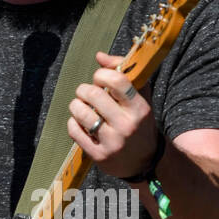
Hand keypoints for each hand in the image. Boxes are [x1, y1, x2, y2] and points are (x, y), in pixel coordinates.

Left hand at [68, 51, 157, 180]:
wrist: (145, 162)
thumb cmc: (139, 123)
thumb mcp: (141, 98)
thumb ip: (124, 73)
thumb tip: (99, 56)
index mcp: (139, 108)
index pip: (117, 81)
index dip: (102, 74)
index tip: (100, 79)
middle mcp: (127, 125)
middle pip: (94, 94)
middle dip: (84, 89)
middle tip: (86, 93)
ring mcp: (112, 142)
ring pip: (81, 112)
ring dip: (76, 105)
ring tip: (81, 106)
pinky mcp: (99, 155)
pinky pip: (75, 131)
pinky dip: (73, 122)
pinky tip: (80, 122)